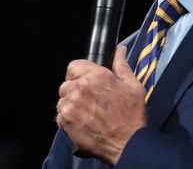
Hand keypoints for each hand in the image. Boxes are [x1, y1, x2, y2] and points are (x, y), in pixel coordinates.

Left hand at [56, 45, 146, 163]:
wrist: (128, 143)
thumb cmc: (132, 116)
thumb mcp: (133, 86)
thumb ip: (122, 66)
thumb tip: (120, 50)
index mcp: (96, 75)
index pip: (73, 66)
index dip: (78, 75)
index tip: (84, 83)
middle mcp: (81, 87)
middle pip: (66, 84)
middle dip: (74, 92)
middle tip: (88, 103)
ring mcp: (72, 104)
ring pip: (62, 100)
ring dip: (70, 106)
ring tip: (86, 115)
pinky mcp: (67, 120)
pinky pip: (60, 116)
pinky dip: (68, 121)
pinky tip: (81, 124)